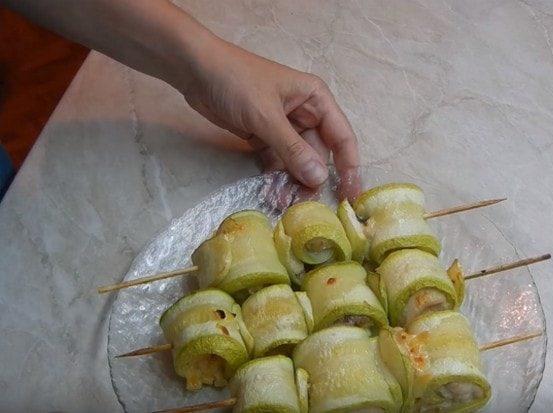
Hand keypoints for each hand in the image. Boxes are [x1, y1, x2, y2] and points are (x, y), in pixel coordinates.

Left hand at [180, 39, 360, 199]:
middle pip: (319, 154)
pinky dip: (275, 178)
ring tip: (282, 203)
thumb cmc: (235, 81)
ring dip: (293, 182)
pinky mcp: (265, 136)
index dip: (349, 167)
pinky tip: (271, 194)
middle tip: (304, 205)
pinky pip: (278, 162)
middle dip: (313, 180)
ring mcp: (284, 126)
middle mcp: (306, 113)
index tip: (350, 196)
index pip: (342, 138)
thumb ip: (293, 149)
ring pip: (298, 162)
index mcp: (316, 99)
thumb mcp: (266, 116)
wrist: (193, 69)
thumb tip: (319, 179)